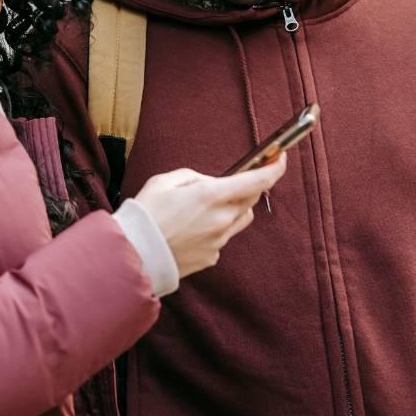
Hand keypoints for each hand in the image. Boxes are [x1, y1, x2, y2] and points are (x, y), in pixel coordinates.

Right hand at [132, 156, 286, 278]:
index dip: (274, 168)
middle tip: (231, 182)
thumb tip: (210, 183)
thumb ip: (194, 177)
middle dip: (248, 188)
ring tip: (206, 207)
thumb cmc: (146, 214)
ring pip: (240, 219)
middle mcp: (222, 219)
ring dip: (234, 208)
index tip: (280, 158)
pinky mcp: (212, 257)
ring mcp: (219, 241)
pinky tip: (193, 229)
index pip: (257, 181)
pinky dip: (216, 228)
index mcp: (211, 196)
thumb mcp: (166, 181)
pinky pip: (224, 237)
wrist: (135, 254)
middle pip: (251, 200)